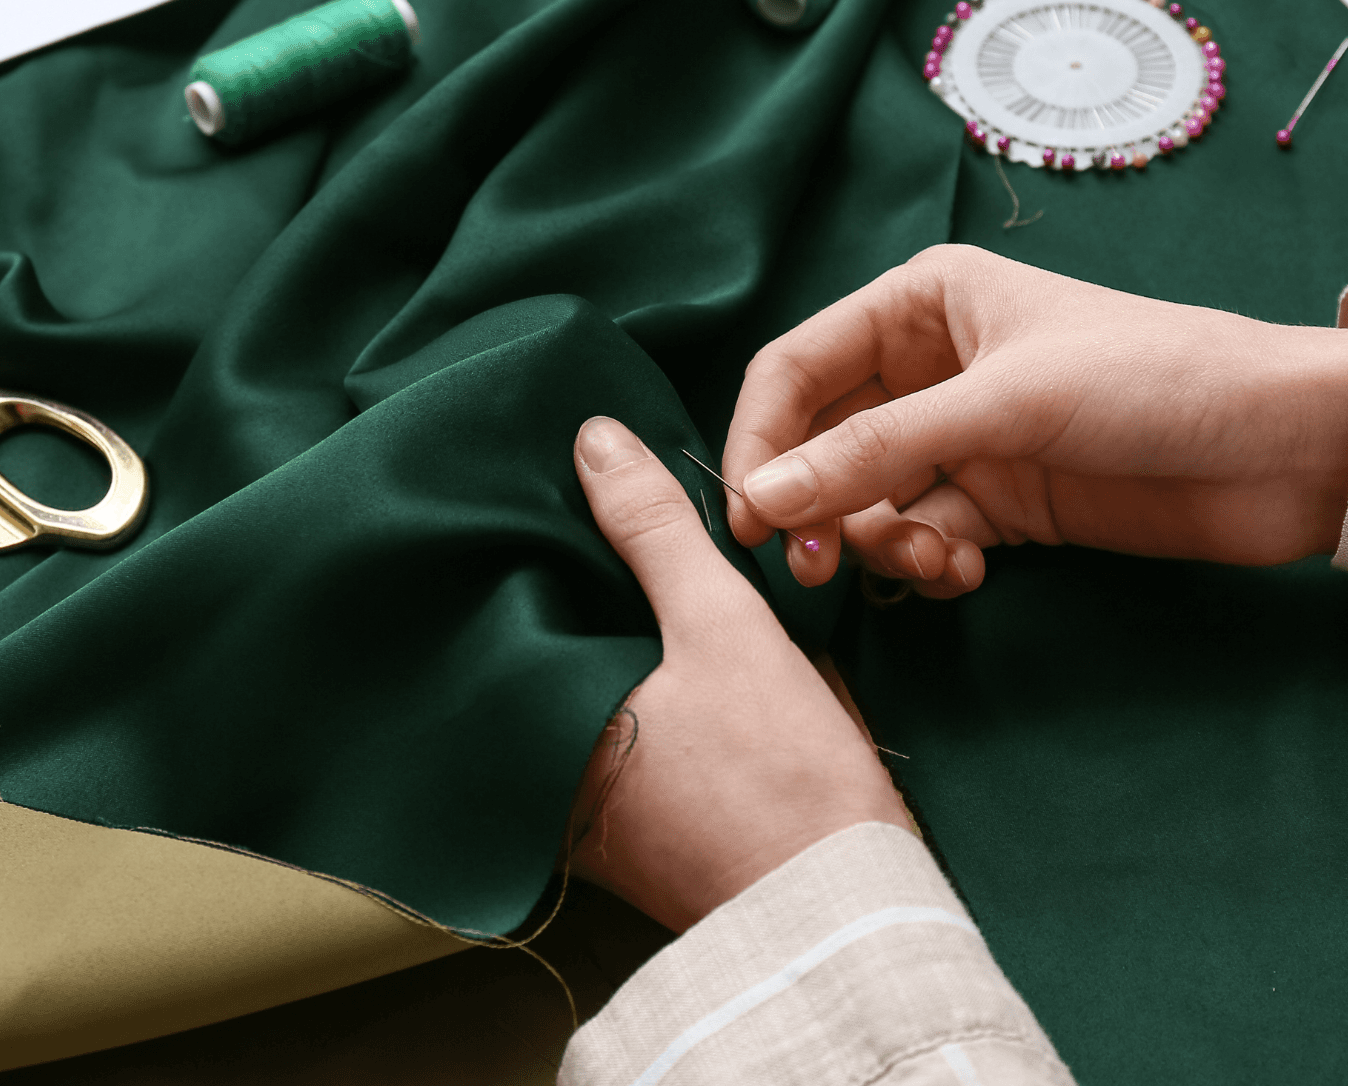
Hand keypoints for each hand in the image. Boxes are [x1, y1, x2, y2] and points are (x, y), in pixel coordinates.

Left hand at [567, 416, 907, 932]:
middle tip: (573, 518)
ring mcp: (590, 822)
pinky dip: (634, 696)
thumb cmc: (779, 777)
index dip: (519, 556)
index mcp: (541, 733)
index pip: (500, 622)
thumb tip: (593, 438)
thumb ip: (655, 530)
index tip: (528, 498)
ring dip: (600, 648)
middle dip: (558, 600)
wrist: (847, 908)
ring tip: (618, 570)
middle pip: (539, 662)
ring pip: (584, 701)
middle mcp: (545, 786)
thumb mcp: (722, 627)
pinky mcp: (639, 840)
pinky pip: (620, 741)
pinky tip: (664, 655)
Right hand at [723, 245, 1347, 594]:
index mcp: (921, 303)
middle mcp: (930, 366)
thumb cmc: (1154, 380)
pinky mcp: (1002, 501)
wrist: (1289, 448)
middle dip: (815, 505)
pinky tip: (970, 571)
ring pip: (867, 499)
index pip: (794, 370)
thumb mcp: (1004, 406)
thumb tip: (760, 501)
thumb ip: (875, 453)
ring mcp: (965, 437)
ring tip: (936, 563)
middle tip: (814, 567)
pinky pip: (922, 535)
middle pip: (821, 442)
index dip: (759, 442)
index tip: (748, 520)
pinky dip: (929, 562)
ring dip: (880, 541)